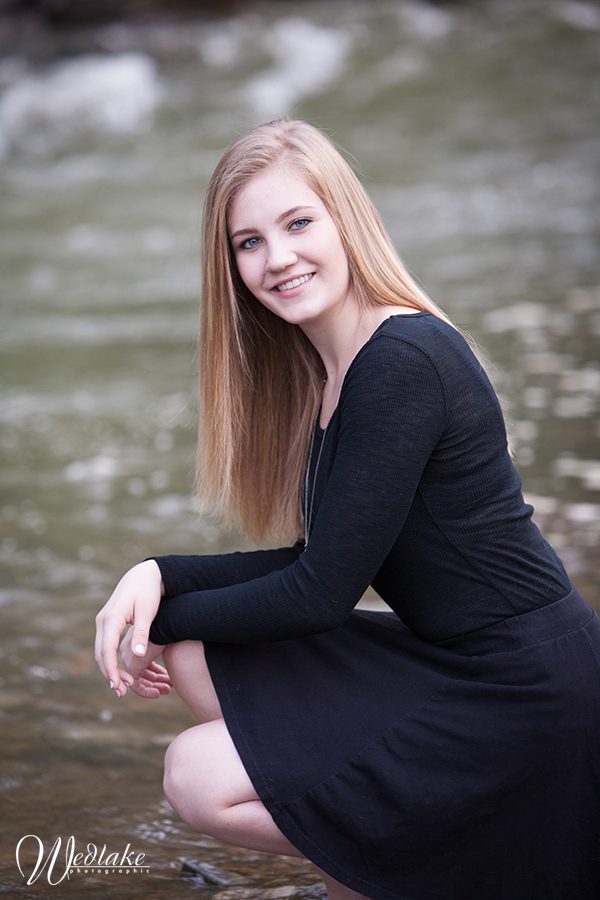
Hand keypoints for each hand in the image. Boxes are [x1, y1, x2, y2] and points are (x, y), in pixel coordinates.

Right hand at [95, 560, 163, 697]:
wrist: (144, 574)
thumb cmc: (148, 592)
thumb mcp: (147, 612)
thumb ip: (141, 633)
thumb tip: (136, 656)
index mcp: (112, 618)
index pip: (107, 650)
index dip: (112, 670)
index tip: (119, 686)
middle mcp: (103, 620)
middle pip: (101, 653)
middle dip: (109, 674)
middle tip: (121, 692)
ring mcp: (104, 621)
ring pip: (101, 651)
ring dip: (109, 669)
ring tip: (122, 686)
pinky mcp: (109, 623)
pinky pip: (106, 645)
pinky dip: (111, 660)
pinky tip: (121, 671)